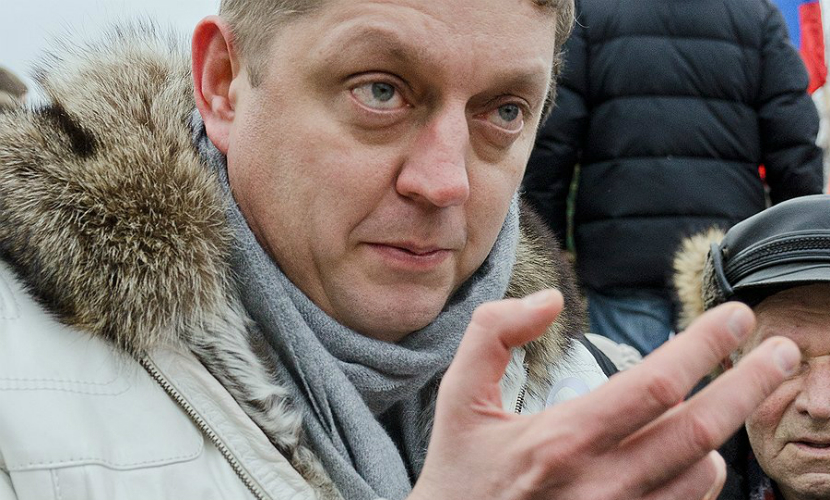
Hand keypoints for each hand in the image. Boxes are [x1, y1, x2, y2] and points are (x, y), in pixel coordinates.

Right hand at [410, 289, 799, 499]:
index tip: (736, 317)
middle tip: (782, 352)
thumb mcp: (457, 397)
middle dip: (750, 385)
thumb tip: (550, 301)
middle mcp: (600, 486)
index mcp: (561, 441)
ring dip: (722, 430)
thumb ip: (493, 334)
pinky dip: (703, 474)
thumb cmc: (459, 474)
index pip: (654, 384)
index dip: (704, 346)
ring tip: (730, 397)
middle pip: (699, 431)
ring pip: (702, 474)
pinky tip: (699, 452)